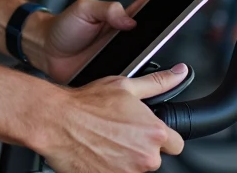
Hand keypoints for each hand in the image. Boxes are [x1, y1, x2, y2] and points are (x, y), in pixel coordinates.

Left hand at [26, 0, 155, 83]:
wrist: (46, 52)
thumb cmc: (63, 27)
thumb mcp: (84, 9)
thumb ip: (107, 9)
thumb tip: (130, 20)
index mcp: (118, 19)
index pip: (146, 10)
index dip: (163, 5)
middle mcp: (123, 39)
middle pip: (151, 37)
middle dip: (166, 33)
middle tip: (176, 28)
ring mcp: (119, 58)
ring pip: (144, 61)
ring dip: (153, 60)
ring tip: (162, 54)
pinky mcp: (111, 76)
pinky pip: (128, 80)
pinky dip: (136, 82)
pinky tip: (144, 82)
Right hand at [38, 66, 187, 172]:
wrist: (56, 122)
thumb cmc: (87, 104)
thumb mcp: (125, 86)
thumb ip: (158, 82)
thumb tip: (180, 73)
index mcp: (154, 133)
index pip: (175, 144)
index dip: (161, 136)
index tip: (146, 131)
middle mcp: (145, 157)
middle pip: (153, 157)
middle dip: (140, 147)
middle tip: (119, 132)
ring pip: (134, 167)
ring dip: (124, 158)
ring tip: (105, 140)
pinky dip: (109, 166)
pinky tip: (98, 151)